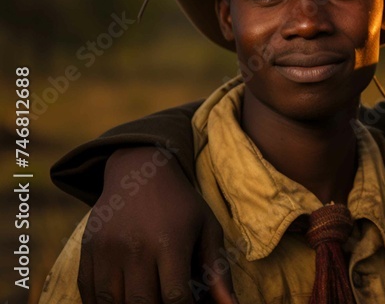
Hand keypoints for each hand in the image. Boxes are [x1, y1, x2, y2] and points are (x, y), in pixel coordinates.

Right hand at [77, 147, 237, 303]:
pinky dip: (102, 303)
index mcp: (170, 242)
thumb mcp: (208, 229)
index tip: (189, 303)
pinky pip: (88, 292)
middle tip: (167, 300)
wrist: (139, 172)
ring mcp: (106, 250)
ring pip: (111, 302)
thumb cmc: (181, 205)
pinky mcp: (87, 250)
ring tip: (147, 298)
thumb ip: (218, 272)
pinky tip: (123, 297)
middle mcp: (135, 247)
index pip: (174, 297)